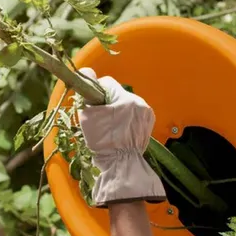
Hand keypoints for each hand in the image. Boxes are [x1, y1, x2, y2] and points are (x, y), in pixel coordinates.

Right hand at [77, 69, 166, 206]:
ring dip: (117, 111)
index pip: (107, 82)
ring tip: (109, 128)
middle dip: (107, 102)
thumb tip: (87, 70)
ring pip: (126, 104)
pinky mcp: (149, 125)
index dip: (95, 91)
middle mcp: (140, 103)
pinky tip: (119, 132)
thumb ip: (87, 93)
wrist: (121, 165)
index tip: (90, 103)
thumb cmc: (102, 141)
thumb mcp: (88, 116)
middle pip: (117, 94)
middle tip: (99, 118)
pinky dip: (125, 120)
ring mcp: (147, 114)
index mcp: (125, 99)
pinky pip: (134, 115)